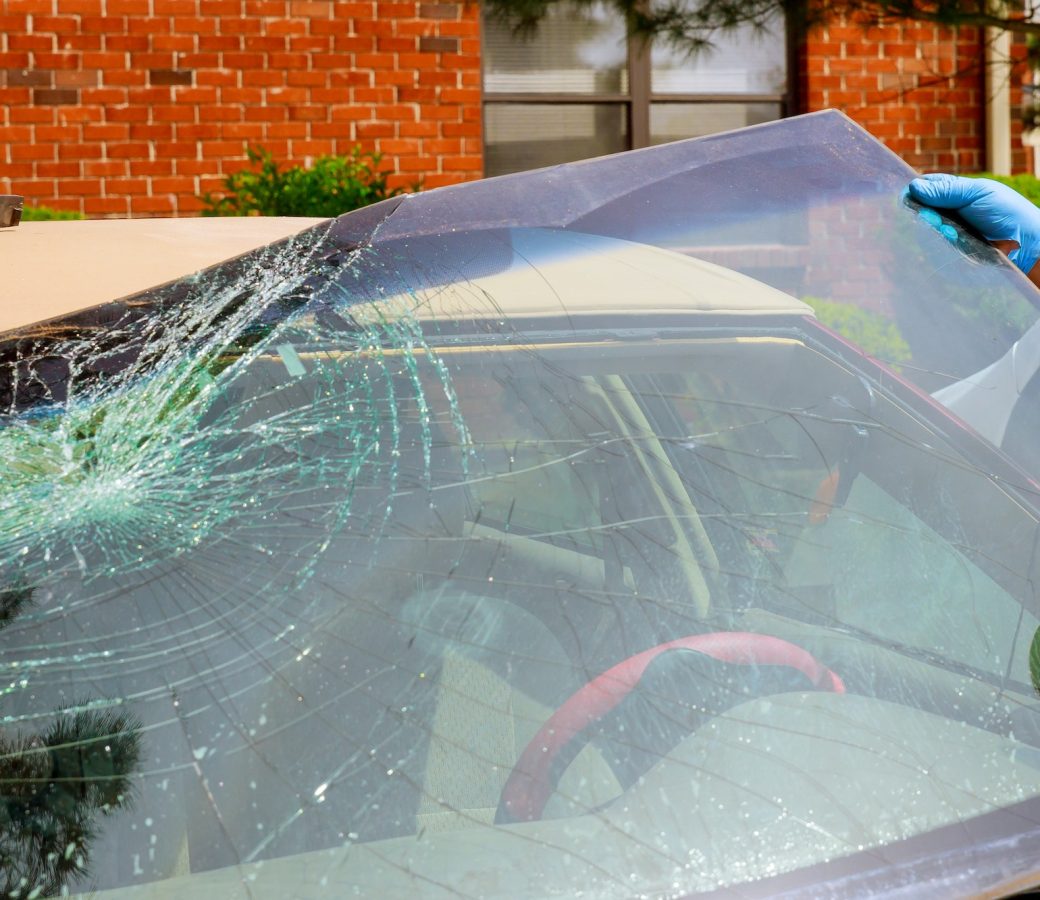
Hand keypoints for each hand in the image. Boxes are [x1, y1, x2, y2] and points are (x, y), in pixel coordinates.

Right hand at [908, 173, 1039, 283]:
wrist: (1024, 244)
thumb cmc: (1006, 213)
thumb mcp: (976, 193)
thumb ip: (946, 190)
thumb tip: (912, 187)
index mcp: (954, 192)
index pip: (925, 187)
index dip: (914, 191)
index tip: (909, 196)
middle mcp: (948, 211)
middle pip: (920, 210)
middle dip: (924, 213)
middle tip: (932, 217)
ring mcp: (948, 232)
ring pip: (924, 230)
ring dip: (934, 230)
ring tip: (951, 232)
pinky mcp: (950, 252)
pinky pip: (933, 249)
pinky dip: (939, 245)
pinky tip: (954, 241)